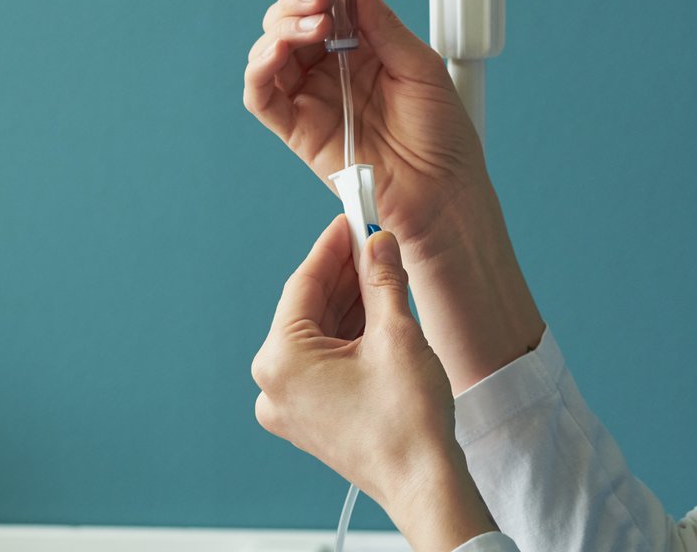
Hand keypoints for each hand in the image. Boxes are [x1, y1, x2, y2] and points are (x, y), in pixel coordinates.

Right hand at [244, 0, 487, 251]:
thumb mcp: (420, 65)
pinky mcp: (298, 130)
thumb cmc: (443, 135)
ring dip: (281, 26)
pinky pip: (262, 96)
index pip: (327, 2)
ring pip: (271, 51)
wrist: (444, 191)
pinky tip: (277, 52)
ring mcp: (312, 98)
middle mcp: (332, 69)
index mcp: (362, 48)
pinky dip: (259, 69)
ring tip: (314, 23)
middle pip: (291, 20)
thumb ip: (381, 22)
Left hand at [252, 215, 499, 550]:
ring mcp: (290, 404)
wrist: (422, 482)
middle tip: (374, 240)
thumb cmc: (406, 419)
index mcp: (282, 361)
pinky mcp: (311, 417)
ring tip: (384, 272)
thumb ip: (383, 280)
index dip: (333, 245)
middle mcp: (274, 384)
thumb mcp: (397, 333)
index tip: (352, 215)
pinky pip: (324, 360)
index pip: (304, 283)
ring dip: (351, 303)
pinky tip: (379, 310)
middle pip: (310, 308)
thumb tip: (378, 241)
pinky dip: (349, 335)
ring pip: (319, 334)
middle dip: (346, 274)